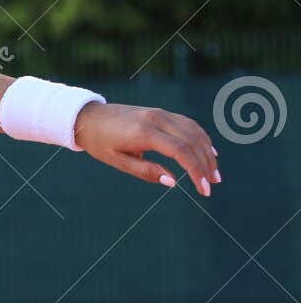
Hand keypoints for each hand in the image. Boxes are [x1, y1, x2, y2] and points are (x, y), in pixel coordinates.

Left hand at [73, 102, 221, 196]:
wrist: (89, 117)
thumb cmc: (100, 143)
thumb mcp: (117, 161)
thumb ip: (146, 171)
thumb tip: (173, 182)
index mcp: (143, 133)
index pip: (180, 151)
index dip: (196, 170)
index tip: (203, 189)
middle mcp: (156, 119)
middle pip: (192, 141)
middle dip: (206, 165)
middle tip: (212, 186)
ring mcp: (161, 113)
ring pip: (194, 132)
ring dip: (208, 152)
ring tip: (213, 173)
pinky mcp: (162, 113)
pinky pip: (188, 125)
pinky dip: (201, 139)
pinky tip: (208, 153)